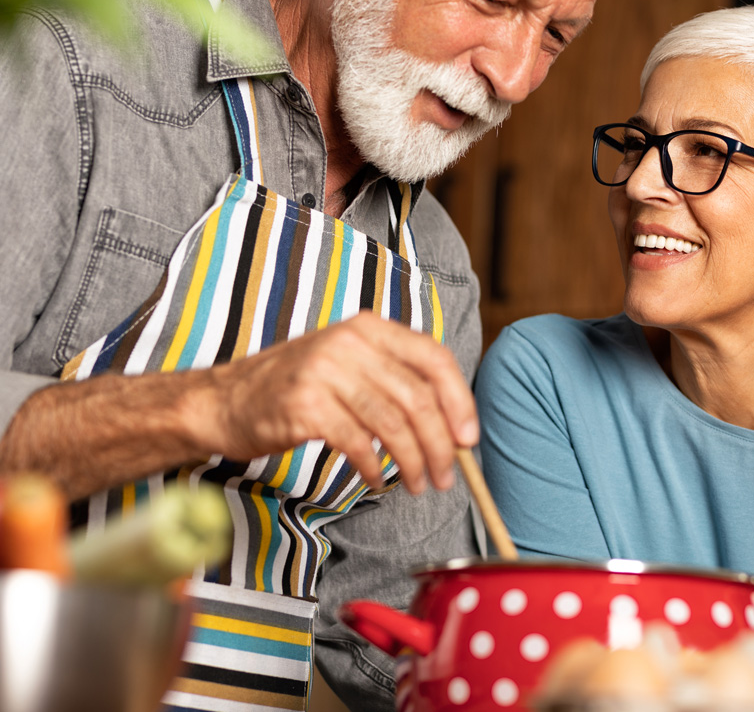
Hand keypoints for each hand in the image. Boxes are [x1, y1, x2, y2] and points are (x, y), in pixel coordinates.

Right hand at [191, 311, 478, 494]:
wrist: (226, 400)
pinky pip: (358, 442)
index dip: (459, 400)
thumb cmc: (297, 387)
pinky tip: (375, 480)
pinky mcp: (305, 404)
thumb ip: (395, 380)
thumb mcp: (349, 364)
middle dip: (440, 444)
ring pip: (392, 422)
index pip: (433, 358)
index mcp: (369, 328)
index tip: (468, 438)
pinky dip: (373, 467)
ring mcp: (325, 370)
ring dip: (412, 462)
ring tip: (417, 484)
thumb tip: (453, 424)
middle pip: (417, 396)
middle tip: (447, 476)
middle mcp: (350, 341)